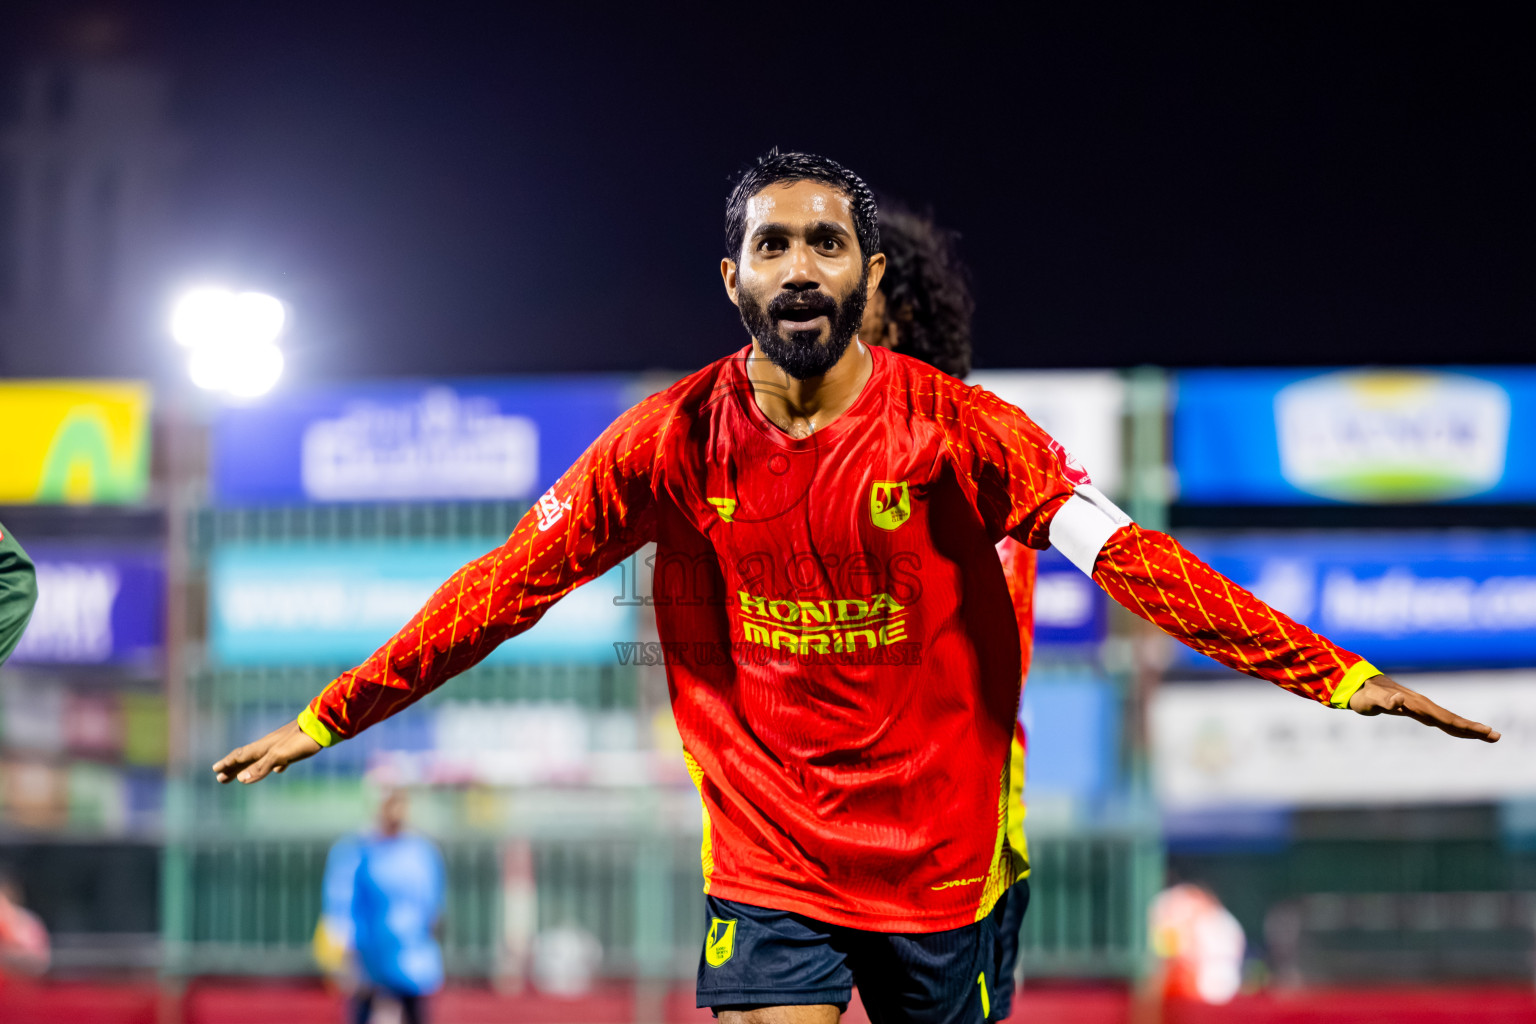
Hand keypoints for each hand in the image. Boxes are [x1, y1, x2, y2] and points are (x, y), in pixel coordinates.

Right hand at [213, 719, 322, 782]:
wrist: (322, 727)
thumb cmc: (300, 740)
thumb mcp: (279, 755)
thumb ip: (261, 767)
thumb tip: (241, 780)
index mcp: (262, 747)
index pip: (240, 756)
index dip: (227, 764)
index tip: (216, 771)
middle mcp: (268, 746)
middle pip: (247, 759)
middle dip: (233, 769)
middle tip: (221, 779)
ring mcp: (281, 746)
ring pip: (261, 758)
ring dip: (250, 768)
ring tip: (243, 776)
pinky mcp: (294, 748)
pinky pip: (279, 759)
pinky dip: (273, 765)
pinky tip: (278, 769)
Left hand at [1348, 674, 1500, 742]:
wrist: (1358, 685)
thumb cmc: (1364, 695)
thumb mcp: (1371, 700)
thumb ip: (1384, 701)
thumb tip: (1398, 700)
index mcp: (1416, 705)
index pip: (1445, 718)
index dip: (1464, 726)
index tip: (1484, 731)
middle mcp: (1422, 705)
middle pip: (1452, 719)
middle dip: (1474, 729)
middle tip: (1496, 737)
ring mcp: (1421, 707)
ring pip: (1448, 719)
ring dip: (1468, 728)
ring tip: (1489, 735)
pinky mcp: (1417, 710)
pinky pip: (1440, 719)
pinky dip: (1454, 726)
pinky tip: (1464, 730)